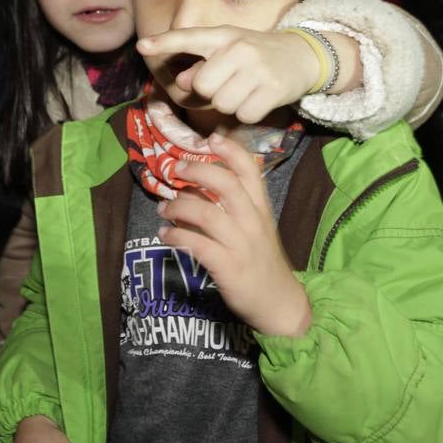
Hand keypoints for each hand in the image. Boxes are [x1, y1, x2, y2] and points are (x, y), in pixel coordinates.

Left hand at [137, 20, 357, 123]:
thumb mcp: (229, 50)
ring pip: (221, 104)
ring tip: (244, 91)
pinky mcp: (273, 90)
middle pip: (202, 85)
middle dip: (210, 92)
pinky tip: (257, 99)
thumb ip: (203, 64)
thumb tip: (182, 83)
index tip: (141, 47)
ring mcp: (257, 69)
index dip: (164, 43)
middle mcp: (239, 48)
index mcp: (224, 35)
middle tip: (227, 84)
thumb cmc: (256, 55)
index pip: (189, 37)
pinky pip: (243, 115)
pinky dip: (247, 113)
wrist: (302, 55)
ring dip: (229, 105)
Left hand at [161, 134, 310, 336]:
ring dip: (178, 207)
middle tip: (177, 170)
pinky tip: (165, 234)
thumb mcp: (255, 228)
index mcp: (261, 208)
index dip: (230, 151)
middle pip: (227, 185)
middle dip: (198, 172)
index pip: (250, 170)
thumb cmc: (261, 260)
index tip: (211, 139)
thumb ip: (231, 207)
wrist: (279, 303)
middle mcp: (253, 222)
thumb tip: (192, 188)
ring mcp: (242, 245)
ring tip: (163, 209)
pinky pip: (198, 245)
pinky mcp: (229, 268)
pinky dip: (176, 236)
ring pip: (206, 214)